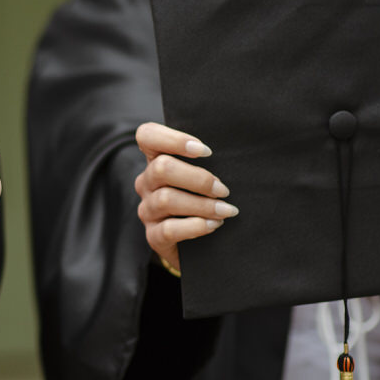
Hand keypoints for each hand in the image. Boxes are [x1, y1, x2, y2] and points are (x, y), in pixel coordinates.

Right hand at [134, 122, 236, 273]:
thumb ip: (210, 162)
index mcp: (156, 160)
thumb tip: (233, 152)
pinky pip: (169, 229)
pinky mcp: (153, 236)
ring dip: (203, 205)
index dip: (173, 139)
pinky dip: (195, 226)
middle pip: (162, 168)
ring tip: (226, 210)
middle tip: (223, 190)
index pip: (147, 135)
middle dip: (199, 179)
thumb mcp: (204, 176)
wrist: (199, 244)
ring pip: (166, 199)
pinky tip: (214, 225)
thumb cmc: (206, 199)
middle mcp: (146, 182)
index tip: (206, 151)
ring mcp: (147, 210)